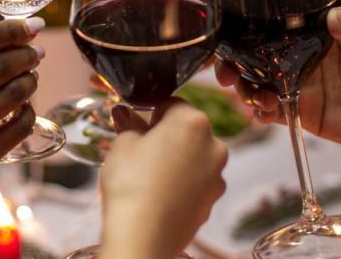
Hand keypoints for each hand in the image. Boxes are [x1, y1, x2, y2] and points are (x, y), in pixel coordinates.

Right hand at [0, 19, 43, 218]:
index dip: (10, 31)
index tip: (31, 25)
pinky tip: (24, 104)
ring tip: (30, 74)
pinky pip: (18, 128)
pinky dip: (28, 111)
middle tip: (36, 50)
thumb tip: (0, 36)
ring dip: (29, 80)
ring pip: (12, 95)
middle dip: (25, 54)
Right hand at [100, 101, 227, 258]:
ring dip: (177, 161)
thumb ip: (129, 125)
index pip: (173, 104)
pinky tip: (161, 195)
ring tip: (150, 178)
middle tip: (141, 152)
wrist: (144, 236)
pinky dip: (183, 184)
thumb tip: (125, 114)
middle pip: (188, 131)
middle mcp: (214, 145)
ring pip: (195, 157)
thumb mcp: (122, 145)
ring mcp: (217, 175)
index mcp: (193, 121)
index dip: (152, 114)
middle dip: (167, 137)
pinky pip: (197, 182)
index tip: (138, 127)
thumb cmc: (131, 183)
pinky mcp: (213, 200)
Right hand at [215, 5, 340, 151]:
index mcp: (316, 30)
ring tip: (251, 96)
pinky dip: (262, 113)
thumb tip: (338, 19)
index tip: (229, 36)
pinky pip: (276, 112)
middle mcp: (302, 55)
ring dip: (245, 89)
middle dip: (234, 62)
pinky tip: (263, 114)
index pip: (273, 25)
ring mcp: (302, 84)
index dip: (246, 29)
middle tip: (226, 73)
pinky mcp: (308, 113)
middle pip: (256, 56)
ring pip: (259, 85)